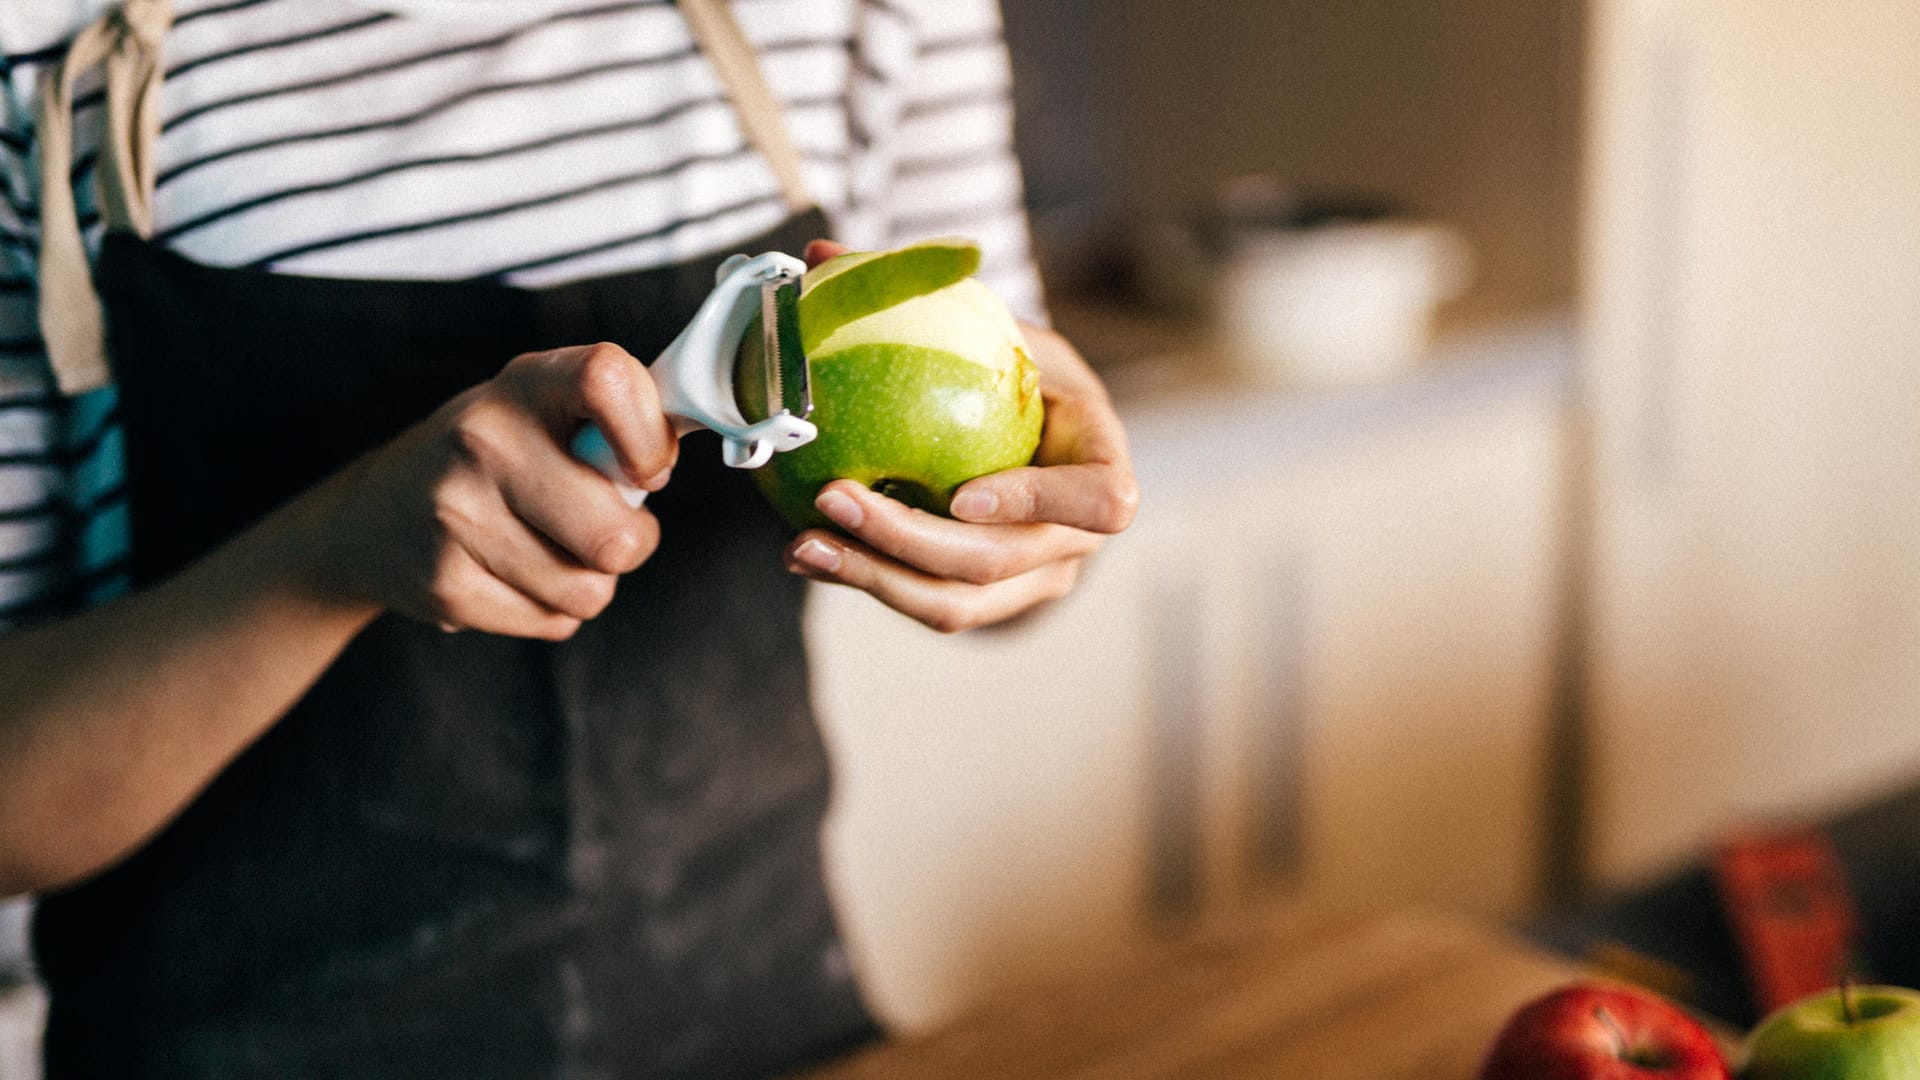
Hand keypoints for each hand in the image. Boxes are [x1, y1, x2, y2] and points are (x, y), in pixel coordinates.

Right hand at [306, 343, 676, 638]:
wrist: (372, 518)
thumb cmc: (492, 459)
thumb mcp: (541, 409)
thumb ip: (615, 418)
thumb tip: (679, 447)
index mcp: (524, 383)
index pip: (609, 381)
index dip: (650, 438)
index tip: (648, 469)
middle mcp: (483, 439)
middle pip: (616, 535)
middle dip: (632, 543)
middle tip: (608, 527)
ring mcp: (456, 513)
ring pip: (589, 589)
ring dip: (588, 580)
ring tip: (550, 548)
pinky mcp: (445, 585)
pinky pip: (554, 621)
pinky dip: (550, 608)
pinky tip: (512, 574)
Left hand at [781, 241, 1138, 631]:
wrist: (1031, 434)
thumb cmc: (1012, 368)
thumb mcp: (992, 325)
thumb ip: (922, 295)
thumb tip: (820, 255)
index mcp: (1099, 463)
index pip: (1101, 501)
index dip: (1039, 504)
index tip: (962, 495)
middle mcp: (1074, 537)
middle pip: (999, 561)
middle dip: (911, 540)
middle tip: (833, 499)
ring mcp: (1033, 580)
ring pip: (957, 603)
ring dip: (875, 577)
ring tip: (802, 545)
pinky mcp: (988, 603)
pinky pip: (927, 606)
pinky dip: (867, 581)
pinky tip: (808, 553)